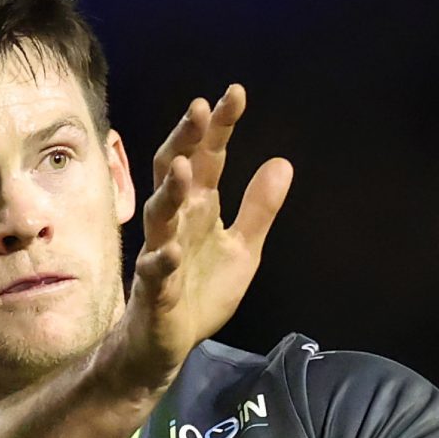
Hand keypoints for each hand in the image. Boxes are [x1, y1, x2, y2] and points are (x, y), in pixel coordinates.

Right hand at [102, 84, 293, 392]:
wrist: (167, 344)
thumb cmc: (200, 292)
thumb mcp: (243, 248)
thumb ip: (260, 208)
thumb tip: (283, 161)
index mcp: (199, 208)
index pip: (208, 158)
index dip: (219, 127)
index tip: (234, 94)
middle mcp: (177, 222)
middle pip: (173, 172)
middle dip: (184, 140)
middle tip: (198, 109)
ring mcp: (161, 253)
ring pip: (159, 215)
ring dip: (170, 191)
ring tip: (183, 166)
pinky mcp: (155, 291)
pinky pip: (155, 272)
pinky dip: (163, 261)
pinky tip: (173, 251)